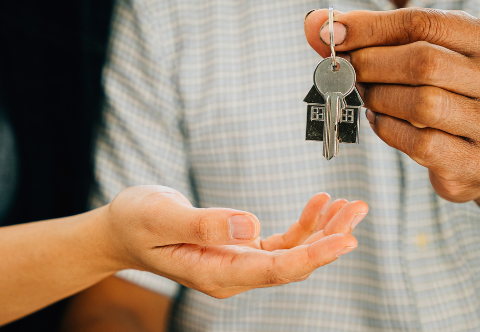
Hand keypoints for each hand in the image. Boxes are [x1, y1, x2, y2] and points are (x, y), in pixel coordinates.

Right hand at [103, 186, 367, 298]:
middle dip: (328, 238)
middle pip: (293, 264)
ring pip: (292, 254)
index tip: (346, 238)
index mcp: (215, 273)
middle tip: (358, 210)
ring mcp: (237, 264)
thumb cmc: (135, 220)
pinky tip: (318, 204)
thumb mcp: (161, 217)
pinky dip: (303, 225)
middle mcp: (232, 275)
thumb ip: (203, 223)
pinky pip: (281, 243)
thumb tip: (250, 225)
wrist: (120, 230)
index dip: (314, 254)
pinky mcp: (239, 250)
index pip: (275, 268)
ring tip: (349, 205)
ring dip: (322, 230)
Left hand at [304, 8, 479, 202]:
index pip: (424, 22)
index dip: (371, 27)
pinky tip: (380, 119)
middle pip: (424, 62)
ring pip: (421, 104)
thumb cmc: (446, 86)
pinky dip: (387, 129)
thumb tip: (313, 25)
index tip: (332, 33)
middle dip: (372, 64)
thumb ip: (370, 33)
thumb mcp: (422, 50)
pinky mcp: (476, 164)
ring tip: (367, 94)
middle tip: (348, 69)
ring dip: (378, 97)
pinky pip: (419, 143)